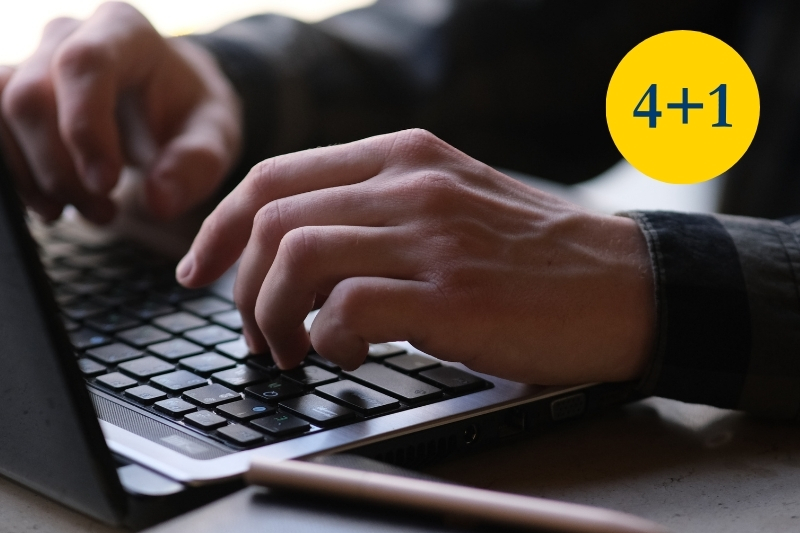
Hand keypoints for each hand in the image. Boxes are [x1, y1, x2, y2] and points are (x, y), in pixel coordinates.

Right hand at [0, 2, 240, 223]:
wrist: (168, 105)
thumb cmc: (190, 114)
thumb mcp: (215, 137)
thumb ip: (196, 165)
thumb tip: (158, 202)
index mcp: (125, 31)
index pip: (85, 64)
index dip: (85, 127)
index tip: (106, 185)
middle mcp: (69, 36)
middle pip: (31, 97)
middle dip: (60, 169)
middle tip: (105, 212)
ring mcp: (33, 62)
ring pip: (1, 114)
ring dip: (35, 178)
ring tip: (84, 211)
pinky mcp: (13, 93)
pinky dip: (17, 176)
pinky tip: (54, 203)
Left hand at [178, 129, 654, 384]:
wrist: (627, 284)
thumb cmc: (535, 255)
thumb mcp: (452, 201)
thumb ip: (378, 210)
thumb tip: (298, 254)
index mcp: (404, 156)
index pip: (275, 176)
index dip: (220, 226)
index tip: (201, 269)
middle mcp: (411, 184)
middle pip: (274, 218)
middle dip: (242, 286)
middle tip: (256, 332)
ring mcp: (432, 235)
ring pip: (297, 257)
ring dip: (275, 315)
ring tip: (297, 349)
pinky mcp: (451, 295)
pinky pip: (346, 307)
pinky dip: (328, 337)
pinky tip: (351, 352)